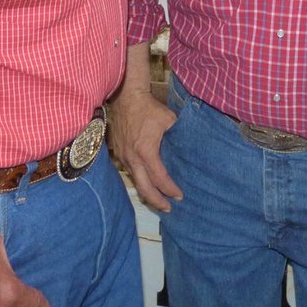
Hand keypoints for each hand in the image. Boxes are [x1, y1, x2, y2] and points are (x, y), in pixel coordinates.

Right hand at [109, 88, 182, 211]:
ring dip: (147, 192)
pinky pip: (130, 172)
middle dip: (157, 201)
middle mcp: (132, 158)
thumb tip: (189, 147)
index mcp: (146, 152)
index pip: (159, 178)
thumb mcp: (169, 120)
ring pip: (135, 182)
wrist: (126, 98)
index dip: (170, 189)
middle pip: (144, 188)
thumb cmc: (148, 108)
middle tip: (169, 208)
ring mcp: (123, 157)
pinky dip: (139, 181)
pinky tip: (146, 183)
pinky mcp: (118, 153)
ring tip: (159, 200)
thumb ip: (178, 135)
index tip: (180, 195)